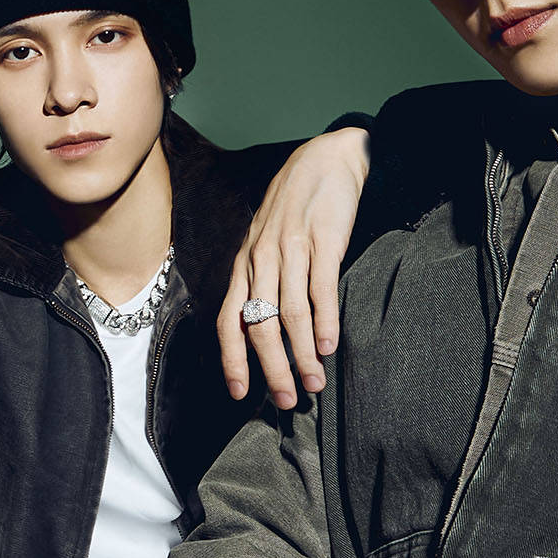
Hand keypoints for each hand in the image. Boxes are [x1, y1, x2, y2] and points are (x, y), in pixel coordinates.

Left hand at [219, 127, 369, 406]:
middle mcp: (261, 259)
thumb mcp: (267, 243)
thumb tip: (263, 330)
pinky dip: (324, 321)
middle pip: (259, 324)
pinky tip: (329, 345)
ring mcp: (290, 249)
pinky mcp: (322, 240)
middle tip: (288, 399)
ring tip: (315, 381)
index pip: (229, 319)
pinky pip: (320, 288)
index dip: (232, 358)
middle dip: (272, 367)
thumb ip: (262, 282)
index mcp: (244, 264)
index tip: (241, 393)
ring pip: (289, 313)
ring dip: (301, 354)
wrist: (327, 158)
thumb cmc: (295, 207)